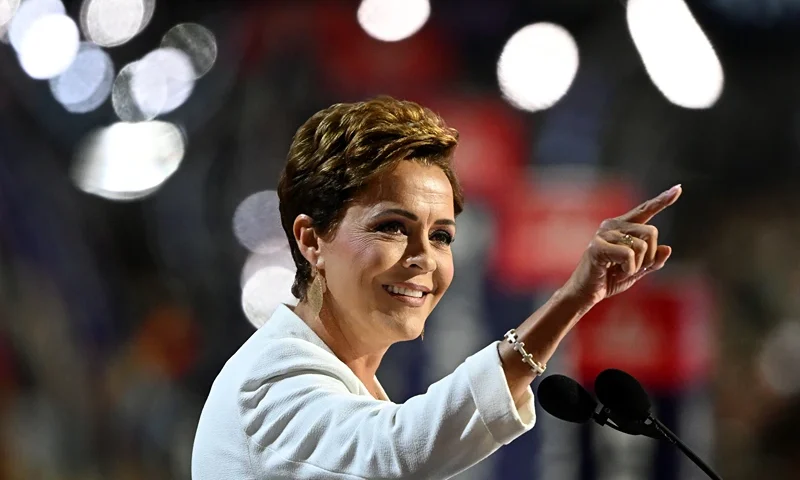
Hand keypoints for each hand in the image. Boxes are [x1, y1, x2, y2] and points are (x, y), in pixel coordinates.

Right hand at [562, 184, 681, 306]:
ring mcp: (604, 234)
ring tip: (620, 270)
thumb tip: (667, 248)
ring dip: (636, 266)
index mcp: (623, 227)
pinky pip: (628, 255)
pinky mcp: (597, 246)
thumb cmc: (610, 279)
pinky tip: (615, 272)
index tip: (678, 189)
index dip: (662, 200)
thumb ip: (653, 260)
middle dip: (648, 256)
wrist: (587, 292)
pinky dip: (628, 269)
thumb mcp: (638, 270)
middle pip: (651, 232)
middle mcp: (613, 225)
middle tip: (632, 268)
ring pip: (641, 246)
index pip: (645, 210)